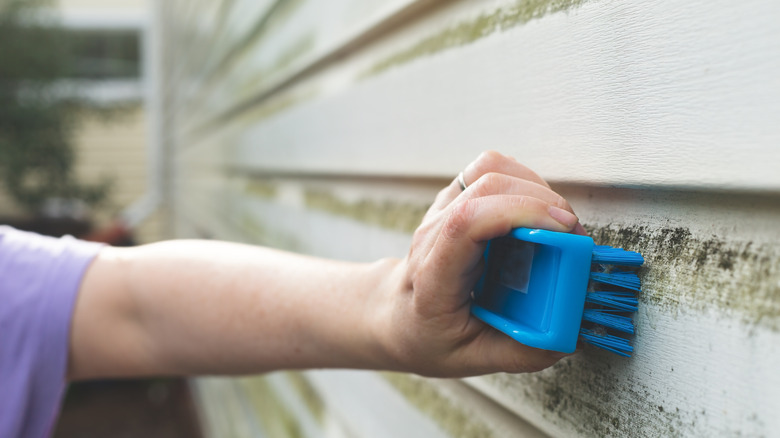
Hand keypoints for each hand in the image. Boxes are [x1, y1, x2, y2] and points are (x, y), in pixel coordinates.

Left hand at [375, 151, 582, 376]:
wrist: (397, 316)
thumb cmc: (427, 335)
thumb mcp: (471, 359)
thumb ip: (520, 352)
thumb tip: (568, 334)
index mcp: (435, 276)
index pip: (467, 222)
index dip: (519, 213)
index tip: (562, 232)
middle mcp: (433, 235)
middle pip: (485, 187)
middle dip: (542, 202)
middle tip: (573, 238)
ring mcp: (441, 211)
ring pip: (489, 169)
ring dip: (534, 188)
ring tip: (556, 224)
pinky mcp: (454, 200)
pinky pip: (488, 169)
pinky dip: (521, 180)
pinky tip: (535, 210)